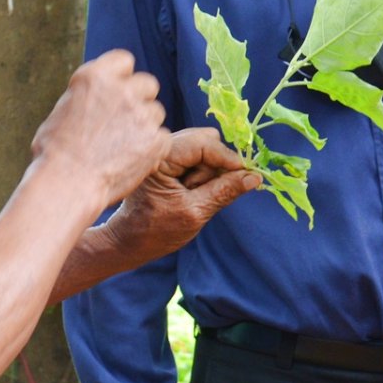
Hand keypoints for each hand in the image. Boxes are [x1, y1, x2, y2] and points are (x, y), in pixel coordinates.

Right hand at [31, 50, 169, 207]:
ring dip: (145, 125)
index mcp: (95, 76)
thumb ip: (88, 97)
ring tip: (123, 147)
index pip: (124, 60)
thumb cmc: (55, 153)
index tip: (117, 91)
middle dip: (140, 99)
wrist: (66, 183)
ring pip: (155, 112)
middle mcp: (122, 90)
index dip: (122, 76)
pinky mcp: (156, 140)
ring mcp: (141, 114)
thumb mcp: (64, 110)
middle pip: (147, 84)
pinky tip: (132, 160)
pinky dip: (152, 149)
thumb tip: (99, 97)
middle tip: (124, 122)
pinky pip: (162, 138)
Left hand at [103, 128, 260, 265]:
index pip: (202, 142)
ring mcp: (164, 153)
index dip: (226, 157)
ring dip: (207, 173)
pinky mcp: (169, 162)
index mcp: (159, 157)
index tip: (245, 174)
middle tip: (207, 193)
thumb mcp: (195, 213)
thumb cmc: (156, 231)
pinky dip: (202, 175)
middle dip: (214, 166)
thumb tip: (254, 177)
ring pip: (203, 150)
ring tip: (193, 196)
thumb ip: (224, 191)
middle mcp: (160, 148)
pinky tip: (192, 192)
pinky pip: (196, 159)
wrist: (129, 241)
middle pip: (204, 141)